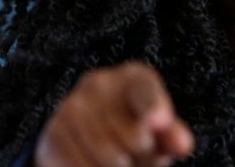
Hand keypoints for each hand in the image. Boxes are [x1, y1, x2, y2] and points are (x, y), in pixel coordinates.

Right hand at [35, 61, 193, 166]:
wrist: (86, 132)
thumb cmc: (135, 128)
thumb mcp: (159, 130)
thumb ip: (173, 135)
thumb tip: (182, 145)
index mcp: (134, 76)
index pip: (146, 93)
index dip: (154, 110)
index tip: (158, 122)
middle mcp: (99, 83)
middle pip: (134, 138)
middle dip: (143, 156)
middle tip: (141, 154)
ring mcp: (71, 107)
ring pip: (108, 158)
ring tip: (124, 162)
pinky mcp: (52, 135)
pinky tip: (99, 166)